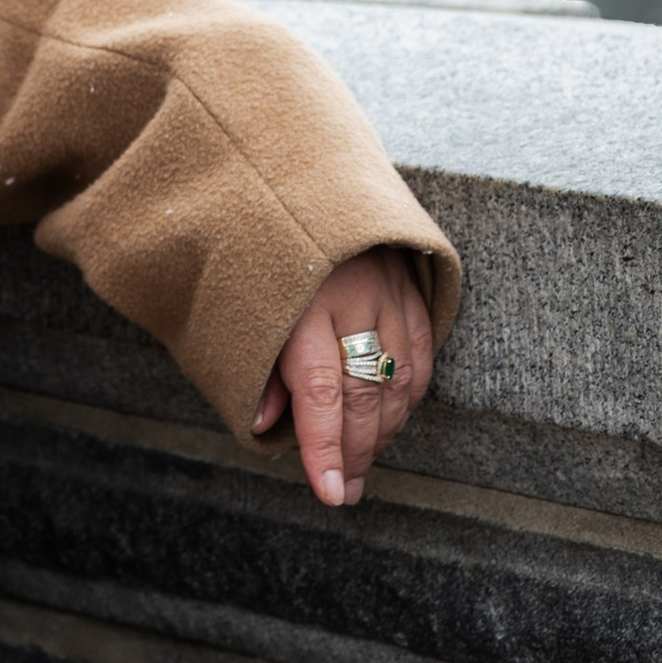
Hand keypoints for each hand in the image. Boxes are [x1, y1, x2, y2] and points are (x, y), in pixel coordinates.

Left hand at [254, 246, 433, 509]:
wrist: (299, 170)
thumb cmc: (257, 243)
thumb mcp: (239, 297)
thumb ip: (256, 362)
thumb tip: (264, 424)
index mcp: (302, 302)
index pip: (321, 392)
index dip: (325, 448)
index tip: (330, 492)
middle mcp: (353, 297)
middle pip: (364, 394)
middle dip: (354, 451)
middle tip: (346, 489)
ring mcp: (390, 290)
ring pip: (400, 381)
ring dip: (383, 430)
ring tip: (363, 463)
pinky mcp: (413, 284)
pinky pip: (422, 354)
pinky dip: (409, 394)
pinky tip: (391, 418)